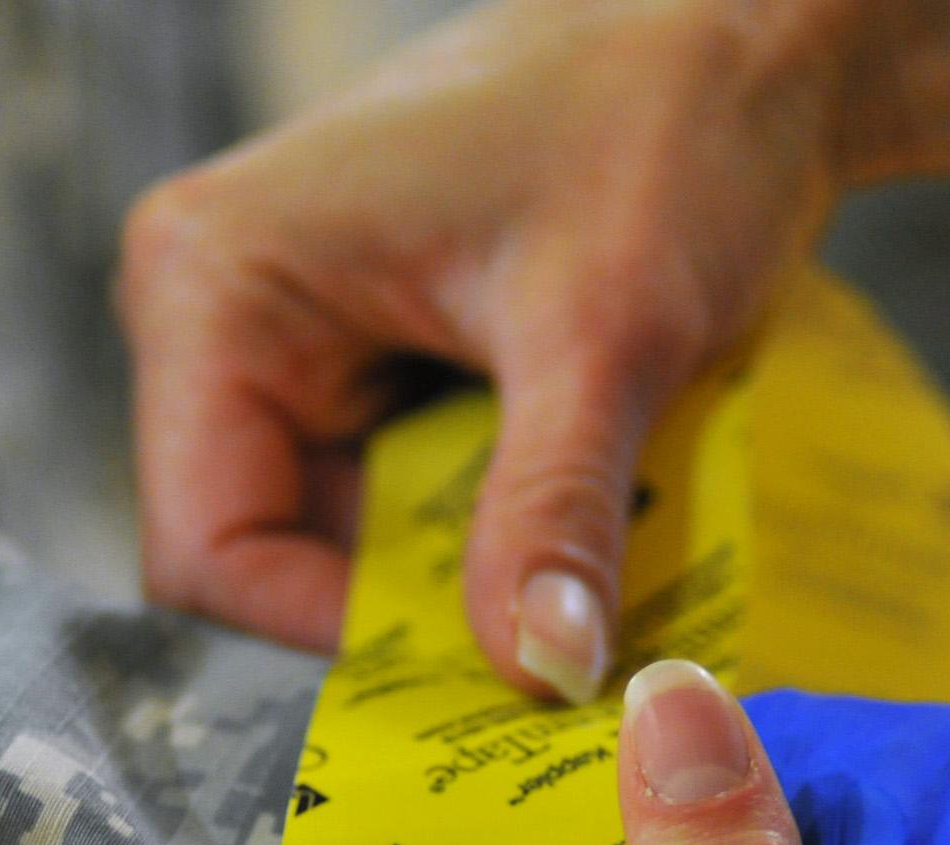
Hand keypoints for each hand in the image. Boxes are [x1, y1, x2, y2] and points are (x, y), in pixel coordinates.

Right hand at [118, 0, 850, 700]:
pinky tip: (571, 544)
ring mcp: (296, 336)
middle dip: (401, 622)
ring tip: (574, 597)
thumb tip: (536, 676)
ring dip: (457, 587)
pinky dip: (485, 540)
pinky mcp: (370, 357)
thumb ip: (554, 510)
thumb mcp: (606, 335)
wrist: (743, 32)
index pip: (207, 550)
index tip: (480, 674)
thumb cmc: (658, 125)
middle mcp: (221, 313)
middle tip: (540, 666)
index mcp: (213, 285)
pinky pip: (400, 501)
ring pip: (343, 543)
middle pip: (266, 558)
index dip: (329, 639)